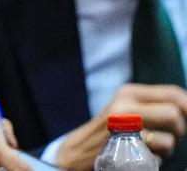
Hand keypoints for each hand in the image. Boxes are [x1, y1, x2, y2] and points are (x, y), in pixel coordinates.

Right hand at [54, 83, 186, 168]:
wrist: (78, 151)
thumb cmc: (110, 131)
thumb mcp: (126, 108)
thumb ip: (154, 104)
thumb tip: (186, 108)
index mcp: (128, 93)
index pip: (173, 93)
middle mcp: (125, 106)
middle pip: (174, 115)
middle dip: (178, 131)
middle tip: (166, 136)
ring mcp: (124, 129)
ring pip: (169, 139)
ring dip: (166, 149)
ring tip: (148, 148)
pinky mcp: (124, 149)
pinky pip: (157, 157)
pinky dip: (153, 161)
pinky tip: (139, 157)